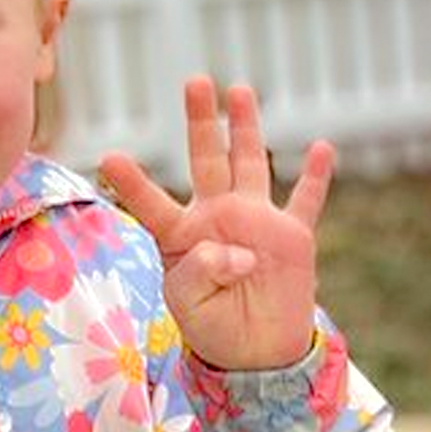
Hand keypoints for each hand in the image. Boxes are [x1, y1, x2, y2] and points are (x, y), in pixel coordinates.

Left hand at [98, 76, 331, 370]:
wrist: (254, 350)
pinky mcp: (292, 236)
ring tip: (240, 90)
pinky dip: (315, 177)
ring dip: (247, 128)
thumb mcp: (189, 302)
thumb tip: (238, 252)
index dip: (131, 183)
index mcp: (179, 233)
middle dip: (201, 121)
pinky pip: (306, 201)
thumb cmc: (211, 322)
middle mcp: (216, 215)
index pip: (151, 202)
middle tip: (196, 81)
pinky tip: (322, 147)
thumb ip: (202, 271)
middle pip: (206, 159)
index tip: (108, 158)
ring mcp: (256, 220)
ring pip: (251, 164)